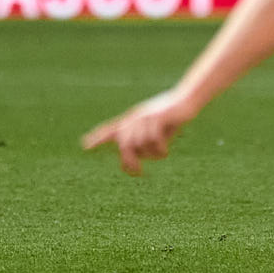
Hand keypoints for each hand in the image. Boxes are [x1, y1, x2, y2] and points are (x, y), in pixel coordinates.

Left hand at [82, 87, 198, 175]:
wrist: (188, 99)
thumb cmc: (173, 116)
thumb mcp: (157, 130)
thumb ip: (144, 142)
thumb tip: (136, 158)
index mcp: (133, 120)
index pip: (111, 129)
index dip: (98, 138)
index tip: (85, 146)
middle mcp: (136, 118)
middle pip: (125, 144)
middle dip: (129, 162)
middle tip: (138, 173)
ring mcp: (146, 117)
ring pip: (140, 144)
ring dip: (151, 155)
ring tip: (162, 155)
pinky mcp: (158, 118)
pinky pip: (153, 140)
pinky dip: (160, 150)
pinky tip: (166, 152)